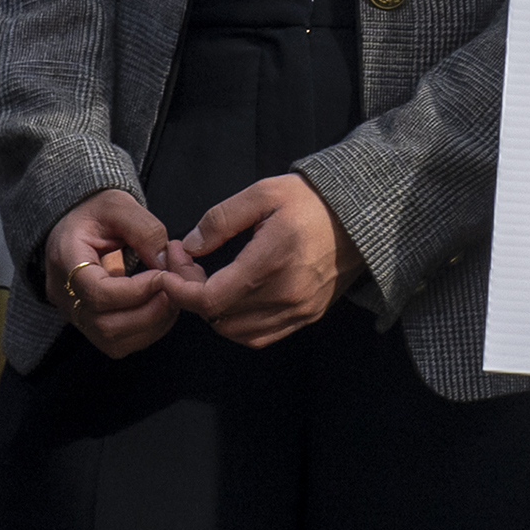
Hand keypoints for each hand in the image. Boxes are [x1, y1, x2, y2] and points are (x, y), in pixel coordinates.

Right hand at [38, 186, 195, 359]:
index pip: (95, 292)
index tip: (163, 276)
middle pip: (105, 325)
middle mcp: (63, 294)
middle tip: (175, 289)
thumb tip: (166, 265)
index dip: (135, 291)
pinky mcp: (89, 324)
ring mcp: (74, 314)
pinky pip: (118, 342)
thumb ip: (145, 231)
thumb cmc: (96, 211)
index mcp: (65, 258)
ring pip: (113, 340)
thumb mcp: (120, 205)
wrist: (79, 221)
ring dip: (152, 324)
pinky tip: (160, 306)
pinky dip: (146, 330)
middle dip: (149, 312)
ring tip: (172, 296)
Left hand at [181, 170, 357, 346]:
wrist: (360, 216)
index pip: (211, 299)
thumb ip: (221, 219)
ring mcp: (299, 310)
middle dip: (194, 296)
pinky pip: (262, 335)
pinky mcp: (308, 316)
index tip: (169, 270)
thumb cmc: (310, 200)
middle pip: (219, 318)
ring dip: (215, 312)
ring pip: (238, 332)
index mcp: (271, 261)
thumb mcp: (263, 193)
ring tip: (211, 280)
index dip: (180, 291)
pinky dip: (240, 324)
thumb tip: (191, 246)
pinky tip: (235, 298)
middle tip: (189, 266)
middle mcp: (285, 294)